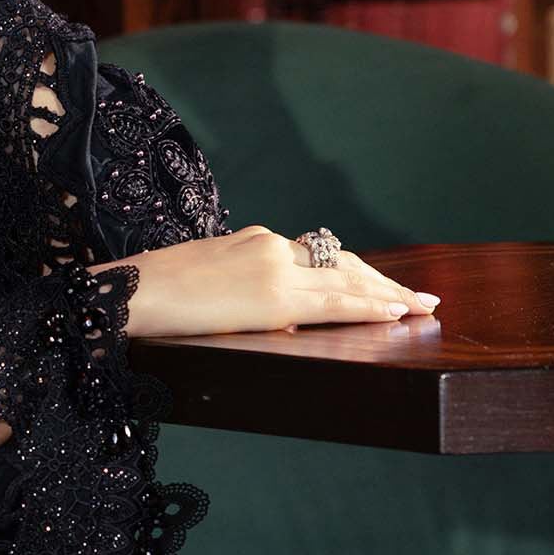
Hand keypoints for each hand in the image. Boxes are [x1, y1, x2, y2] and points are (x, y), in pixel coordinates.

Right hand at [97, 225, 441, 340]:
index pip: (319, 254)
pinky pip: (335, 301)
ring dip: (389, 295)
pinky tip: (396, 312)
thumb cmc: (155, 291)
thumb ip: (246, 287)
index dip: (356, 271)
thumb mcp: (207, 277)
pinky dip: (371, 305)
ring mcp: (276, 268)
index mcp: (255, 239)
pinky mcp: (275, 295)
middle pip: (343, 263)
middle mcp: (272, 246)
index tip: (381, 282)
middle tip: (421, 297)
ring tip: (422, 306)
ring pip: (348, 280)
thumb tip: (283, 314)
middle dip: (384, 281)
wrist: (131, 293)